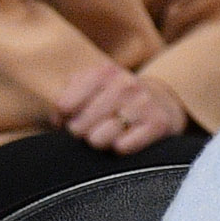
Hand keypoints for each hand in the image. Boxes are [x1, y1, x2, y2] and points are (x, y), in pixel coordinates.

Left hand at [56, 61, 185, 153]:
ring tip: (108, 134)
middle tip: (93, 128)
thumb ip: (66, 98)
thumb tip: (58, 122)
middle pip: (79, 126)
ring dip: (100, 141)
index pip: (64, 106)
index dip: (63, 117)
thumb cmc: (115, 98)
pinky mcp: (157, 124)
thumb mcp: (92, 86)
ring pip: (98, 139)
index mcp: (103, 72)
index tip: (72, 117)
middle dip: (81, 132)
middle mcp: (124, 84)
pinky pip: (123, 147)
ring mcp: (143, 103)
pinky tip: (126, 139)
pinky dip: (120, 148)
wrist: (162, 100)